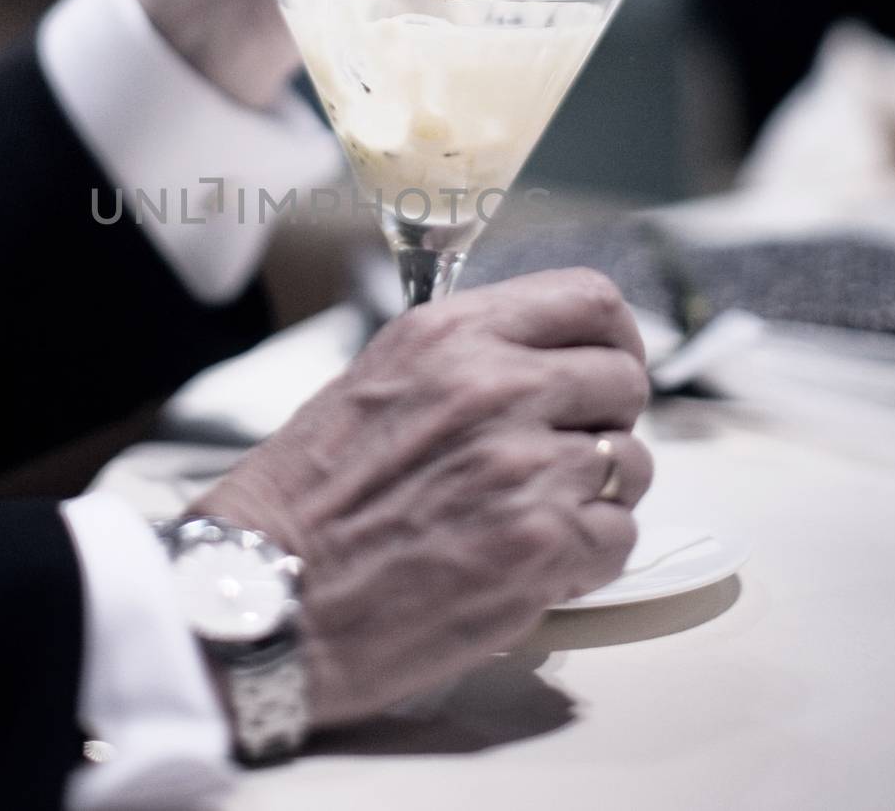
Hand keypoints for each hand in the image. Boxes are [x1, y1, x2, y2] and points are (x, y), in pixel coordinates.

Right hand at [190, 268, 651, 727]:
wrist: (264, 594)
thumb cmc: (304, 501)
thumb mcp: (375, 382)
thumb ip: (463, 360)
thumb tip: (543, 364)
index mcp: (450, 335)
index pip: (588, 299)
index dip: (613, 337)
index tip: (604, 365)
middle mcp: (495, 385)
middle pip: (623, 379)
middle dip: (605, 421)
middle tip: (562, 457)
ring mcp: (525, 465)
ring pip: (630, 462)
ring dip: (598, 494)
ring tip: (536, 517)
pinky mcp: (542, 544)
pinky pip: (617, 536)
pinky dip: (586, 556)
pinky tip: (530, 564)